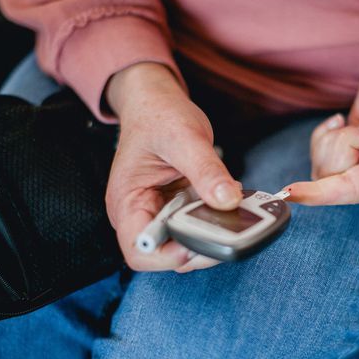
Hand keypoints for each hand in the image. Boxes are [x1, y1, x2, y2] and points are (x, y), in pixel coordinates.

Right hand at [105, 62, 241, 271]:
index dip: (169, 256)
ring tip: (232, 215)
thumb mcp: (184, 137)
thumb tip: (228, 201)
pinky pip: (196, 227)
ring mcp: (159, 214)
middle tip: (229, 230)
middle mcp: (139, 214)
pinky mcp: (177, 210)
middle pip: (165, 255)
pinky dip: (215, 223)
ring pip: (185, 246)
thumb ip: (206, 170)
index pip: (140, 250)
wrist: (157, 102)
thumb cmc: (159, 115)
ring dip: (210, 237)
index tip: (200, 240)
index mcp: (126, 202)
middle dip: (198, 249)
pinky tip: (228, 206)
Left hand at [286, 42, 358, 213]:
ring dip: (333, 140)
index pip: (352, 192)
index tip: (289, 193)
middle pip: (332, 177)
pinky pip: (321, 150)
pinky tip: (342, 120)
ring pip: (324, 165)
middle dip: (340, 147)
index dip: (319, 194)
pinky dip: (325, 134)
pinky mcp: (349, 147)